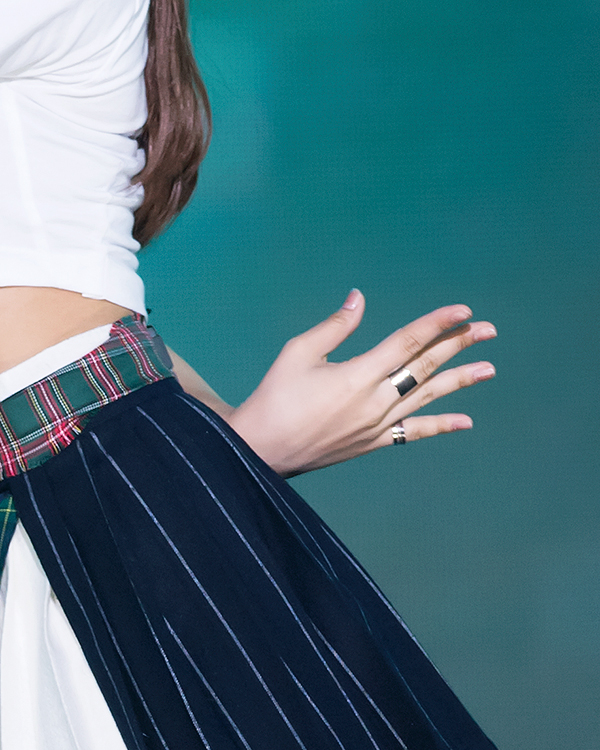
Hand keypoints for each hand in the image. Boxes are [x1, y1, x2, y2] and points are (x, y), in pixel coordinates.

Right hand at [227, 290, 496, 475]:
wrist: (261, 451)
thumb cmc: (274, 397)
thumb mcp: (298, 352)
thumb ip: (335, 327)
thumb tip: (359, 298)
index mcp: (357, 375)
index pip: (407, 342)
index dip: (437, 324)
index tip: (462, 310)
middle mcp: (375, 401)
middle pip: (425, 366)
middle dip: (458, 345)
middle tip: (487, 330)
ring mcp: (377, 425)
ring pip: (427, 397)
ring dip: (459, 381)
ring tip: (489, 368)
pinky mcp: (373, 443)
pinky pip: (414, 433)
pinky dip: (439, 426)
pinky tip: (465, 421)